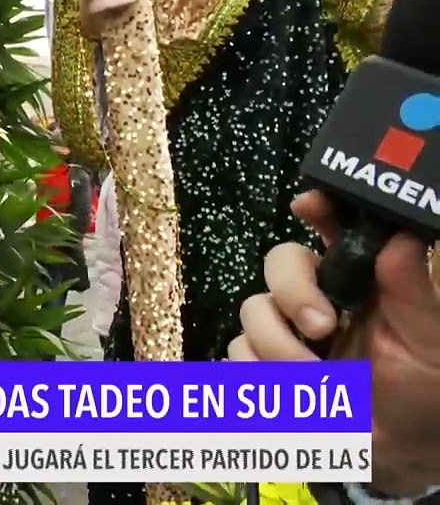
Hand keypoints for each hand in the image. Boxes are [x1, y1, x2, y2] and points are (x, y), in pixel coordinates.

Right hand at [228, 191, 439, 496]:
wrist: (393, 453)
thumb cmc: (422, 391)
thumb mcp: (428, 342)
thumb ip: (411, 291)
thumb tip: (401, 235)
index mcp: (358, 277)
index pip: (331, 225)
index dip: (316, 206)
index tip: (306, 205)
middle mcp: (316, 293)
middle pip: (278, 262)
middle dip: (293, 293)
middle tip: (323, 329)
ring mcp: (283, 327)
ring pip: (252, 313)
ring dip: (283, 353)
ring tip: (319, 388)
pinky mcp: (259, 362)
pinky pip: (237, 355)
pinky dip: (261, 378)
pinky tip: (291, 399)